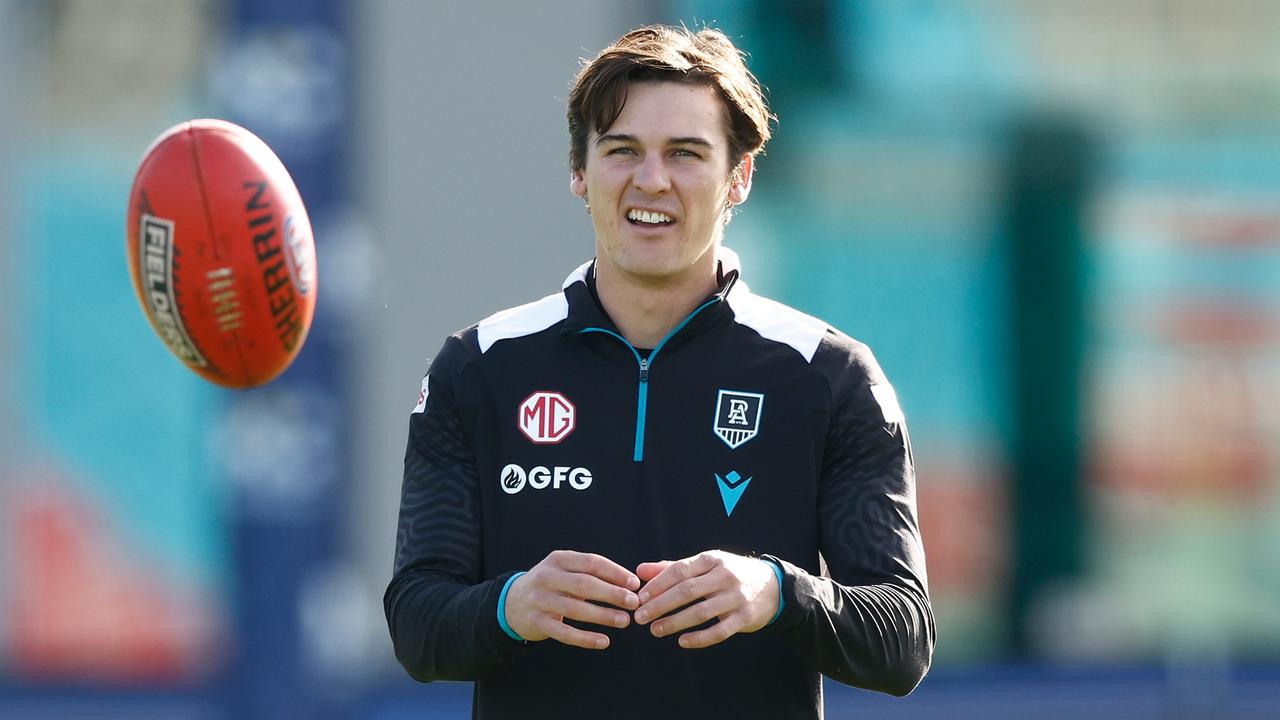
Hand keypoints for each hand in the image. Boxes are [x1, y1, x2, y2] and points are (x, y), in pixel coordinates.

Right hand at [504, 550, 640, 649]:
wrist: (512, 602)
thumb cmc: (551, 585)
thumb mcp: (565, 570)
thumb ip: (591, 573)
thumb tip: (630, 582)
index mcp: (558, 559)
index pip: (591, 562)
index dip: (615, 573)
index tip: (634, 583)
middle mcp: (547, 577)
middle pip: (584, 584)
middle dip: (612, 594)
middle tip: (633, 602)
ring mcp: (539, 600)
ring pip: (575, 609)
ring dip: (602, 616)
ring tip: (624, 621)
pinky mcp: (537, 622)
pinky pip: (564, 632)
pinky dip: (585, 638)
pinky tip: (604, 641)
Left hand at [633, 550, 778, 648]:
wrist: (773, 586)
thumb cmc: (730, 574)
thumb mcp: (705, 565)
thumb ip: (672, 568)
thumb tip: (640, 571)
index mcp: (712, 560)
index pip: (680, 571)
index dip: (658, 585)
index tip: (640, 598)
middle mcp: (725, 576)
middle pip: (687, 591)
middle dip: (660, 605)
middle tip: (640, 617)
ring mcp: (736, 597)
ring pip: (701, 612)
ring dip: (675, 622)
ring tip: (655, 630)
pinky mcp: (745, 617)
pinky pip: (719, 631)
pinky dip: (700, 638)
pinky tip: (682, 642)